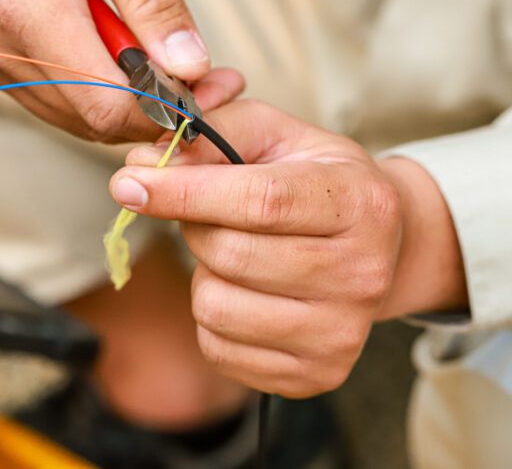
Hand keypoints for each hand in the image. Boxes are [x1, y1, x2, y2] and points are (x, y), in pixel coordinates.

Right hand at [0, 0, 241, 139]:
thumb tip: (188, 64)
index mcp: (22, 7)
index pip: (107, 106)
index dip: (167, 108)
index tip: (206, 82)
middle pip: (91, 120)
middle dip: (151, 103)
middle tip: (193, 62)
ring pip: (70, 114)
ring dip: (119, 92)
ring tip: (146, 38)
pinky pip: (45, 93)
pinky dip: (85, 80)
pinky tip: (103, 36)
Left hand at [108, 100, 465, 396]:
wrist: (381, 246)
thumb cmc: (317, 181)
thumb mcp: (278, 136)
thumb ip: (213, 136)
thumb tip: (142, 162)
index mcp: (360, 203)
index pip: (261, 201)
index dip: (185, 192)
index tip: (130, 183)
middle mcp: (363, 274)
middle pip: (232, 255)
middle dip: (195, 227)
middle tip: (207, 213)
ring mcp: (342, 333)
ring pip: (217, 307)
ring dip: (204, 275)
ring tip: (235, 253)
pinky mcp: (317, 373)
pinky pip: (218, 348)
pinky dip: (211, 317)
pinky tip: (244, 292)